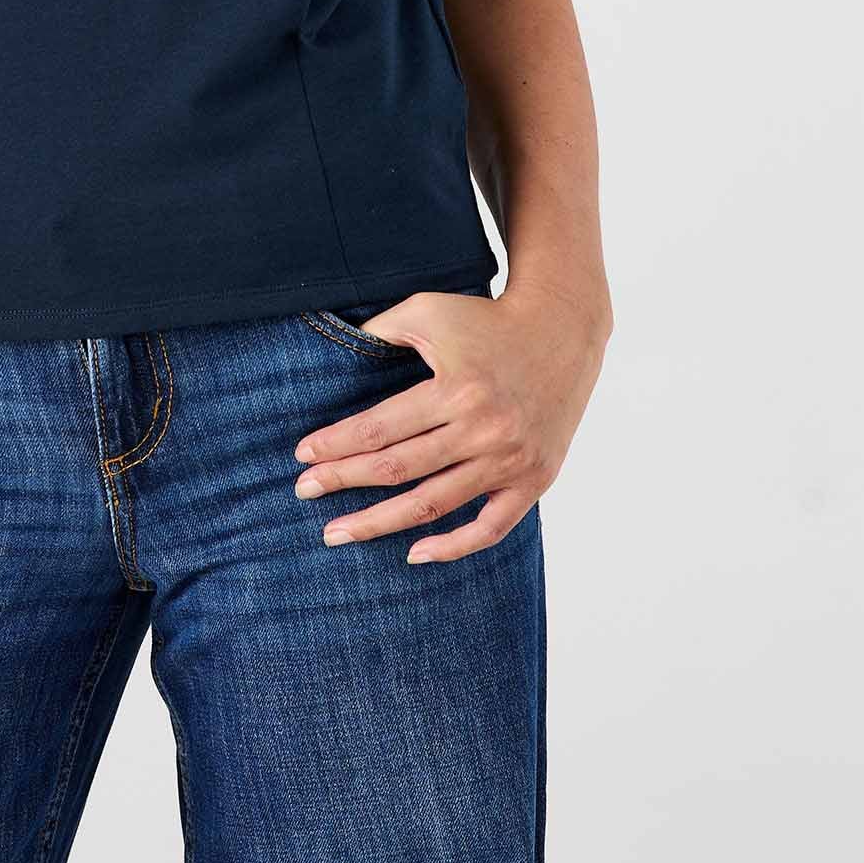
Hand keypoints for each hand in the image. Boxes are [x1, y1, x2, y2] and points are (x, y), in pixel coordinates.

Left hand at [291, 278, 609, 562]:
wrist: (562, 331)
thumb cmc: (485, 318)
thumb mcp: (429, 309)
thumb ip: (381, 330)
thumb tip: (336, 351)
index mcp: (456, 389)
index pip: (380, 428)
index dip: (336, 445)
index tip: (302, 456)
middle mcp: (484, 430)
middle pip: (399, 469)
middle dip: (343, 481)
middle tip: (302, 492)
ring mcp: (511, 461)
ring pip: (433, 505)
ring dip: (379, 523)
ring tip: (336, 533)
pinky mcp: (534, 481)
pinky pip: (491, 528)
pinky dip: (454, 546)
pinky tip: (414, 553)